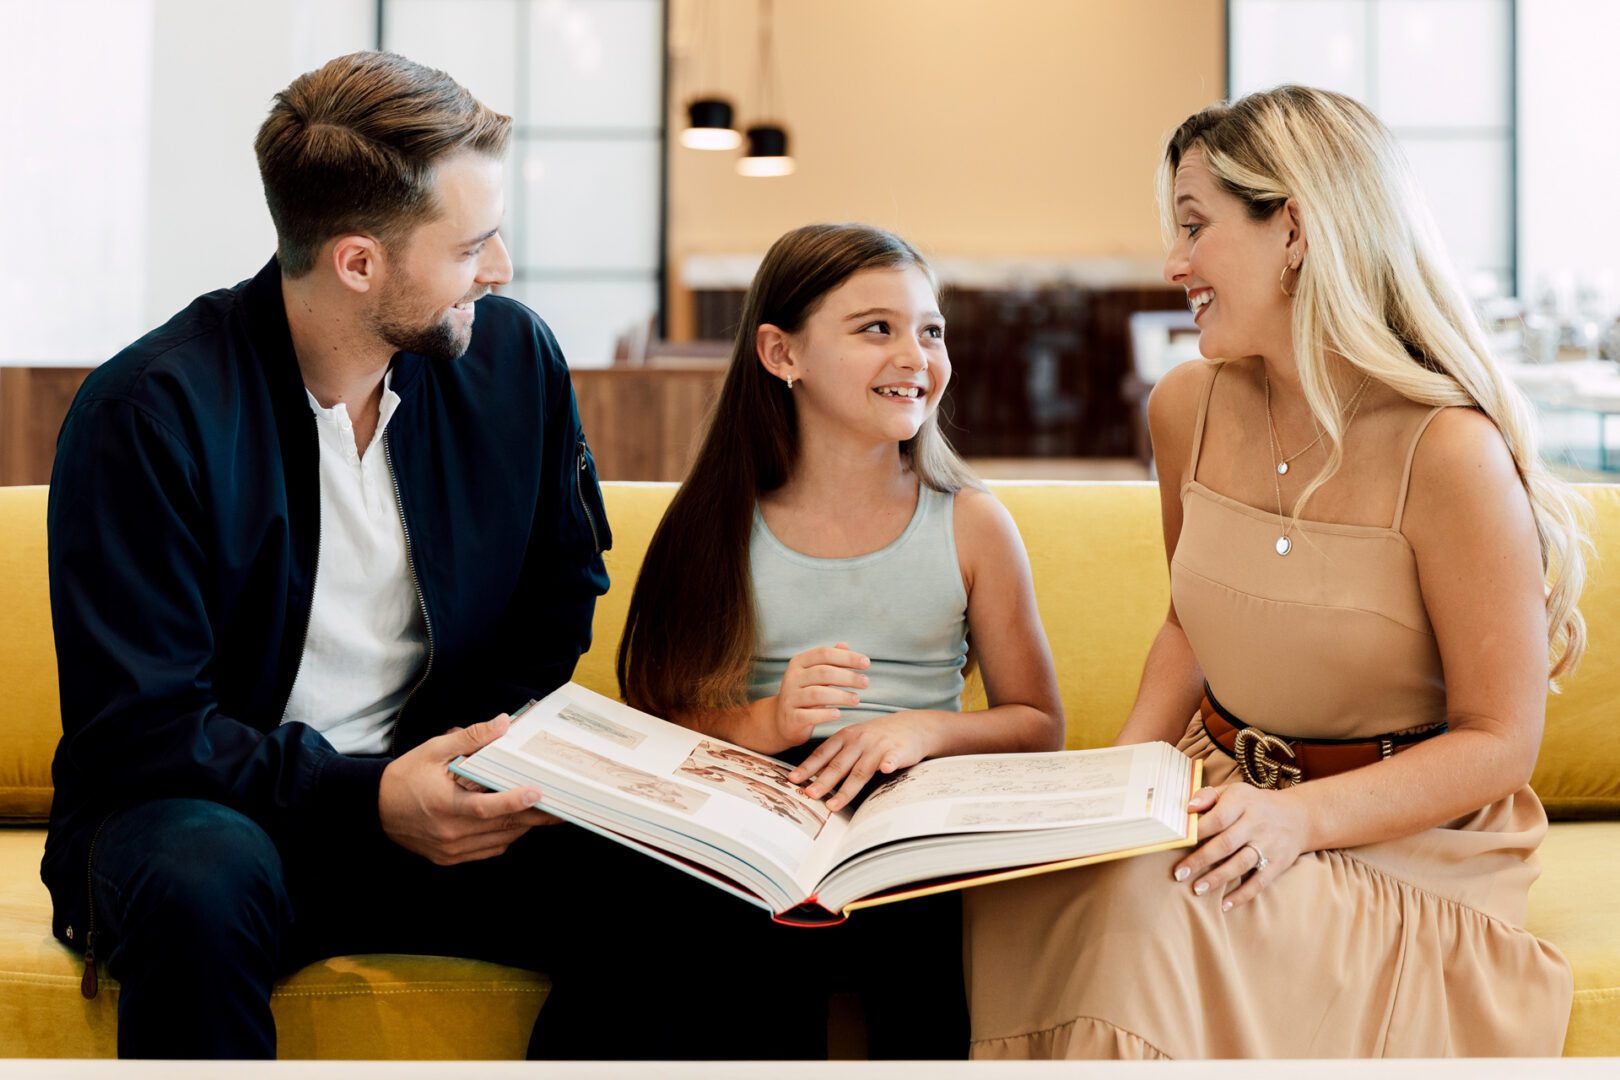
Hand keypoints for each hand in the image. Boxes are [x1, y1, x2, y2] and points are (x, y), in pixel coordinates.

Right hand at [380, 713, 560, 864]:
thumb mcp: (434, 750)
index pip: (486, 807)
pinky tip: (517, 823)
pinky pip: (488, 850)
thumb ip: (470, 738)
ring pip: (499, 841)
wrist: (375, 809)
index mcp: (445, 805)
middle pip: (502, 827)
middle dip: (535, 816)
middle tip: (563, 806)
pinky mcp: (450, 858)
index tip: (537, 793)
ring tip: (546, 812)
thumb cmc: (405, 777)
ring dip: (523, 827)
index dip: (514, 802)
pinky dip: (506, 837)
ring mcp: (451, 849)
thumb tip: (503, 723)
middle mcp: (450, 832)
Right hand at [772, 643, 869, 748]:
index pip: (824, 653)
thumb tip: (844, 645)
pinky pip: (809, 715)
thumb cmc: (804, 693)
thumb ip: (829, 660)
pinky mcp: (792, 718)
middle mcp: (792, 678)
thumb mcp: (814, 674)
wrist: (781, 720)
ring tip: (856, 699)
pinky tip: (838, 714)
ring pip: (817, 694)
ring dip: (840, 696)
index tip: (866, 663)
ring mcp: (790, 698)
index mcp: (799, 662)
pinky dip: (825, 715)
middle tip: (865, 682)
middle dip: (848, 677)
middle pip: (823, 673)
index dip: (846, 657)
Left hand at [787, 712, 934, 811]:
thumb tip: (811, 778)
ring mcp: (879, 746)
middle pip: (838, 765)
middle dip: (823, 782)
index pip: (823, 753)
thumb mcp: (854, 739)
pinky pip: (892, 758)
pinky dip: (889, 763)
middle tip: (809, 796)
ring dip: (847, 789)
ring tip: (833, 805)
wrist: (913, 726)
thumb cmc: (878, 736)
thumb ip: (836, 756)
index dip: (808, 767)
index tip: (793, 780)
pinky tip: (886, 770)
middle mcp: (860, 740)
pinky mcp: (898, 751)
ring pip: (861, 770)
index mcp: (846, 736)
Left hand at [1172, 783, 1307, 910]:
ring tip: (1197, 889)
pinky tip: (1225, 905)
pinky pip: (1260, 882)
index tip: (1178, 842)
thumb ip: (1208, 796)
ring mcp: (1269, 844)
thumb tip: (1187, 808)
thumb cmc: (1254, 804)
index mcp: (1242, 801)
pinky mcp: (1278, 863)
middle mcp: (1256, 823)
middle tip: (1179, 873)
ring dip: (1218, 878)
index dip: (1197, 831)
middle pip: (1226, 843)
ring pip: (1241, 863)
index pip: (1217, 818)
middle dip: (1200, 860)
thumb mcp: (1234, 791)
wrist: (1299, 816)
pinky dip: (1243, 894)